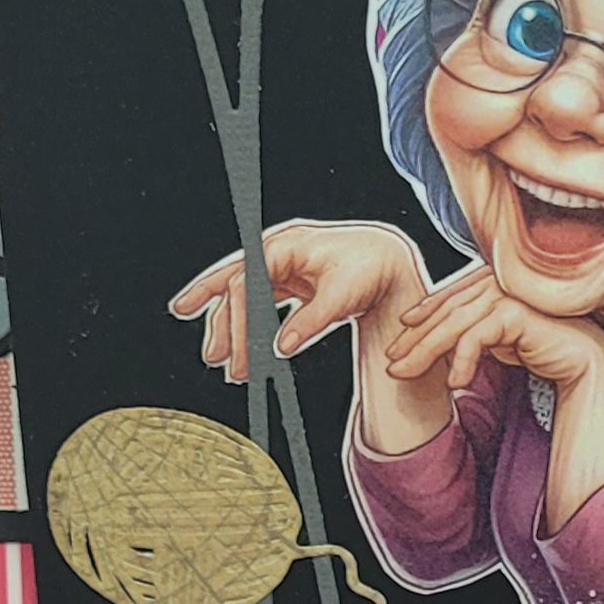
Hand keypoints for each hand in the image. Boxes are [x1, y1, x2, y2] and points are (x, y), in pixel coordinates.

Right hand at [170, 223, 423, 383]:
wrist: (388, 260)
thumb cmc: (369, 268)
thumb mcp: (341, 297)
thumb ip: (310, 322)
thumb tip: (280, 349)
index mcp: (284, 246)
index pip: (246, 283)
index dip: (239, 319)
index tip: (238, 352)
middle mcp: (276, 251)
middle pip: (235, 287)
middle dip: (222, 323)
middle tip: (215, 358)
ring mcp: (280, 265)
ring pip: (243, 294)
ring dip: (229, 324)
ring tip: (216, 357)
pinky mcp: (288, 279)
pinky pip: (257, 299)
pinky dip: (246, 320)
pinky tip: (236, 342)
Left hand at [388, 267, 603, 400]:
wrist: (584, 366)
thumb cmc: (544, 351)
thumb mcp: (499, 339)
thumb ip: (474, 328)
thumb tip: (438, 339)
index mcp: (497, 279)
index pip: (451, 296)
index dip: (424, 314)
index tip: (401, 335)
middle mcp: (501, 280)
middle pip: (447, 309)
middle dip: (415, 338)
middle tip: (393, 362)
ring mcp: (509, 293)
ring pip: (455, 323)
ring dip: (426, 352)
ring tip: (407, 375)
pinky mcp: (516, 312)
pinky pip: (477, 337)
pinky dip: (461, 360)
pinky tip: (455, 383)